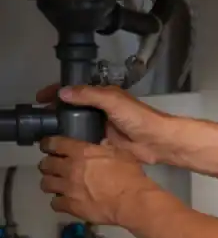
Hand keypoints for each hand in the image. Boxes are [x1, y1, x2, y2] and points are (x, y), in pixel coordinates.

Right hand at [36, 84, 174, 164]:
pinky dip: (72, 142)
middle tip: (39, 119)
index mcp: (104, 95)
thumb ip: (89, 95)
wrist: (157, 141)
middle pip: (73, 108)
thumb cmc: (138, 118)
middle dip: (56, 111)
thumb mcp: (112, 100)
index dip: (57, 91)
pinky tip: (60, 147)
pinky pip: (84, 140)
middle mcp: (101, 109)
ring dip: (62, 128)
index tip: (40, 99)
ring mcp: (102, 127)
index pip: (75, 90)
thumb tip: (62, 92)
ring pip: (76, 125)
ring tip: (44, 134)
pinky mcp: (104, 143)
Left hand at [38, 136, 156, 225]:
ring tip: (56, 185)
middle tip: (53, 167)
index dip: (49, 144)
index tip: (48, 146)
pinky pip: (54, 203)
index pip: (55, 144)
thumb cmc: (130, 176)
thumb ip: (107, 149)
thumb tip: (101, 145)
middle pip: (46, 164)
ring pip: (46, 184)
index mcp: (82, 152)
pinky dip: (58, 202)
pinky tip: (64, 202)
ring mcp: (68, 188)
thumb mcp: (122, 154)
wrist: (131, 201)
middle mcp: (70, 168)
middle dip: (47, 165)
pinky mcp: (70, 206)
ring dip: (50, 183)